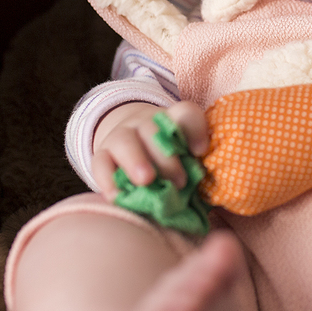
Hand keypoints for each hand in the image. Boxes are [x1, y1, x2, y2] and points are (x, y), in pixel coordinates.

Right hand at [91, 101, 208, 198]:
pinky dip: (107, 179)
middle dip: (166, 156)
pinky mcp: (101, 155)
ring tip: (146, 182)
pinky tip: (118, 197)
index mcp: (171, 121)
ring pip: (124, 142)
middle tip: (179, 182)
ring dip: (136, 161)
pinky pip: (99, 163)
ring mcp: (120, 137)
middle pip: (153, 130)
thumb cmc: (168, 159)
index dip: (195, 128)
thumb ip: (195, 168)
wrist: (133, 146)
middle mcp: (145, 124)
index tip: (200, 151)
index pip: (185, 113)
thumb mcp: (184, 158)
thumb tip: (212, 195)